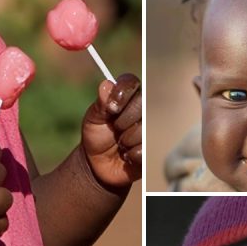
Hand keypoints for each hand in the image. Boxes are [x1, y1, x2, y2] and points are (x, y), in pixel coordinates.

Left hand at [80, 73, 141, 188]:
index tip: (111, 108)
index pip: (131, 82)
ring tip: (120, 143)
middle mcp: (143, 108)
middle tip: (115, 128)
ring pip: (143, 129)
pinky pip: (145, 149)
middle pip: (141, 104)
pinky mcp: (154, 147)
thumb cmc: (97, 135)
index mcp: (127, 95)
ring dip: (125, 140)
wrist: (98, 163)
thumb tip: (106, 85)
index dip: (122, 94)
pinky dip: (131, 154)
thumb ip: (100, 103)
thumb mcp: (93, 119)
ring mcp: (151, 127)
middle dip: (122, 120)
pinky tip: (127, 155)